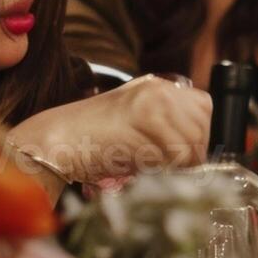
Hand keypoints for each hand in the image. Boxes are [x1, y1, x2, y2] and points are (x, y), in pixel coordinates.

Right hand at [9, 76, 211, 190]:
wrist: (53, 141)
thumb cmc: (88, 144)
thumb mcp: (134, 129)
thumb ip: (164, 133)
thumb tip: (195, 155)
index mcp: (156, 87)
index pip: (204, 108)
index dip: (198, 136)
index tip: (185, 158)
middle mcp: (159, 88)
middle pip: (203, 124)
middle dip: (193, 153)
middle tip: (169, 169)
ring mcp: (154, 100)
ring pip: (195, 140)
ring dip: (181, 164)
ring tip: (151, 169)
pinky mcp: (147, 117)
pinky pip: (180, 152)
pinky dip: (169, 169)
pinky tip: (144, 169)